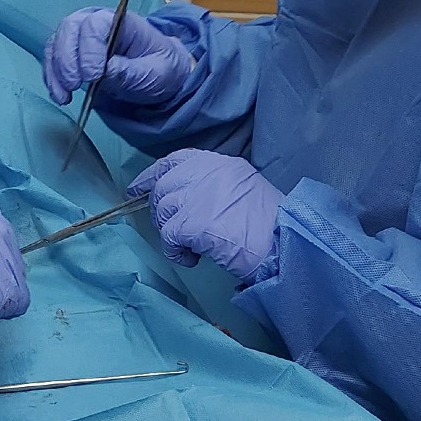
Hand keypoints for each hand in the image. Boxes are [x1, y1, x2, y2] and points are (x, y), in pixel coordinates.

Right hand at [43, 8, 194, 108]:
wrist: (155, 74)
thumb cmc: (159, 68)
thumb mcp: (155, 73)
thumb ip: (131, 71)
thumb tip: (106, 71)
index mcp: (120, 20)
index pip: (95, 25)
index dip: (89, 49)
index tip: (93, 76)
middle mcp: (95, 21)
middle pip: (70, 28)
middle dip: (67, 59)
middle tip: (74, 86)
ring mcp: (80, 35)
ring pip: (57, 42)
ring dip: (56, 71)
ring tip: (65, 96)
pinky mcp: (70, 52)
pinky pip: (53, 59)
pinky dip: (52, 77)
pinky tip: (60, 95)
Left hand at [127, 148, 283, 278]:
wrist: (284, 241)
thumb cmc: (270, 221)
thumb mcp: (242, 185)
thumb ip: (213, 184)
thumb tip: (186, 198)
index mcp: (216, 162)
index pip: (173, 162)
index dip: (151, 176)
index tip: (137, 189)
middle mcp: (203, 172)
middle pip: (163, 188)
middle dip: (162, 211)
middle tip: (175, 231)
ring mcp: (195, 195)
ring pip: (161, 212)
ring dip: (170, 233)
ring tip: (191, 246)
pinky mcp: (191, 223)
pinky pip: (168, 238)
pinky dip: (175, 252)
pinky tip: (191, 258)